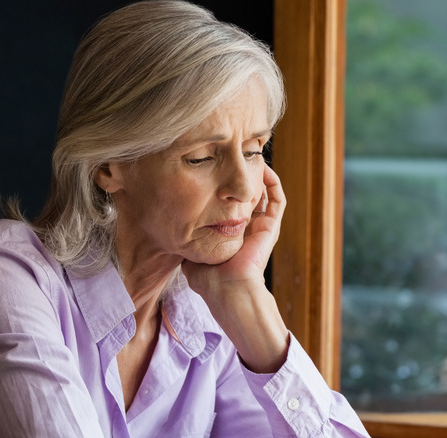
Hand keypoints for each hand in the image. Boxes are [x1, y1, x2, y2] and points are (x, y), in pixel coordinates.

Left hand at [182, 165, 288, 372]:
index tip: (214, 169)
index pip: (231, 203)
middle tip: (234, 155)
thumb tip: (169, 225)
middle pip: (248, 194)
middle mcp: (247, 227)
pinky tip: (262, 167)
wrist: (227, 288)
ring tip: (250, 155)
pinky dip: (272, 182)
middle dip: (242, 174)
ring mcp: (261, 226)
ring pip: (265, 192)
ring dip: (259, 174)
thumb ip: (185, 238)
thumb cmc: (208, 277)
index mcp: (231, 232)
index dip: (225, 186)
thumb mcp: (191, 253)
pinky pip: (277, 199)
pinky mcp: (271, 226)